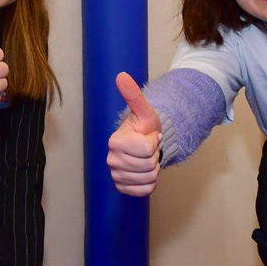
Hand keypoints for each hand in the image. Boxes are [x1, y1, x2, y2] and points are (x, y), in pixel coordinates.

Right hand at [106, 72, 162, 196]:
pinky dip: (150, 182)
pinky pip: (146, 190)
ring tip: (147, 158)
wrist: (145, 145)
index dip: (154, 142)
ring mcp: (116, 176)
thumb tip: (121, 75)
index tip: (149, 136)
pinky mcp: (122, 188)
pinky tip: (144, 171)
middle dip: (154, 156)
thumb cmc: (144, 128)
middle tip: (148, 148)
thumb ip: (133, 95)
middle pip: (149, 164)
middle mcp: (112, 160)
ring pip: (149, 178)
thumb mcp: (144, 111)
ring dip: (154, 168)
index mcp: (115, 142)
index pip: (147, 148)